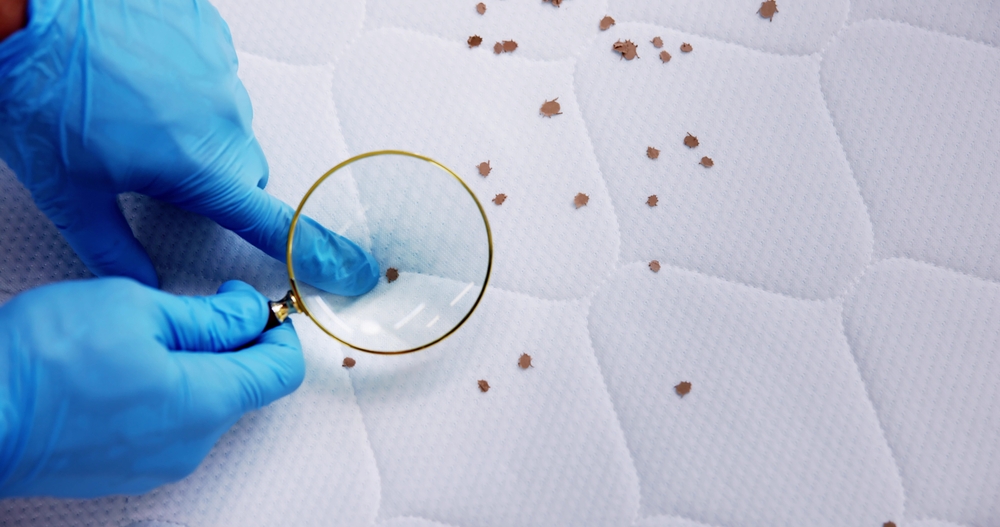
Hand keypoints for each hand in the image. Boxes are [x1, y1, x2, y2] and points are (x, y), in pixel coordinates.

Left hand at [0, 0, 377, 294]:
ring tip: (137, 111)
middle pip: (244, 172)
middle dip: (214, 181)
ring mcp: (219, 71)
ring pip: (229, 122)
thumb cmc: (39, 90)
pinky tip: (142, 74)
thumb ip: (113, 250)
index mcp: (198, 166)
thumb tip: (143, 284)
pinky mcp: (208, 34)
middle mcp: (222, 118)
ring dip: (198, 127)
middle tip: (157, 168)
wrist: (27, 10)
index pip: (273, 223)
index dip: (316, 253)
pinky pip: (215, 73)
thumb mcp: (67, 192)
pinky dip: (188, 82)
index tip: (350, 269)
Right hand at [0, 278, 303, 497]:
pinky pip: (171, 427)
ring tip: (145, 336)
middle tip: (195, 307)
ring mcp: (159, 465)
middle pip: (245, 388)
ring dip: (197, 366)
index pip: (282, 371)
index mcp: (206, 402)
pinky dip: (167, 393)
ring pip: (206, 406)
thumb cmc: (44, 358)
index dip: (278, 329)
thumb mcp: (137, 308)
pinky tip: (124, 369)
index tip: (252, 301)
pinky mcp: (128, 471)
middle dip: (235, 343)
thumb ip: (210, 316)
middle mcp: (193, 444)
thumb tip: (254, 312)